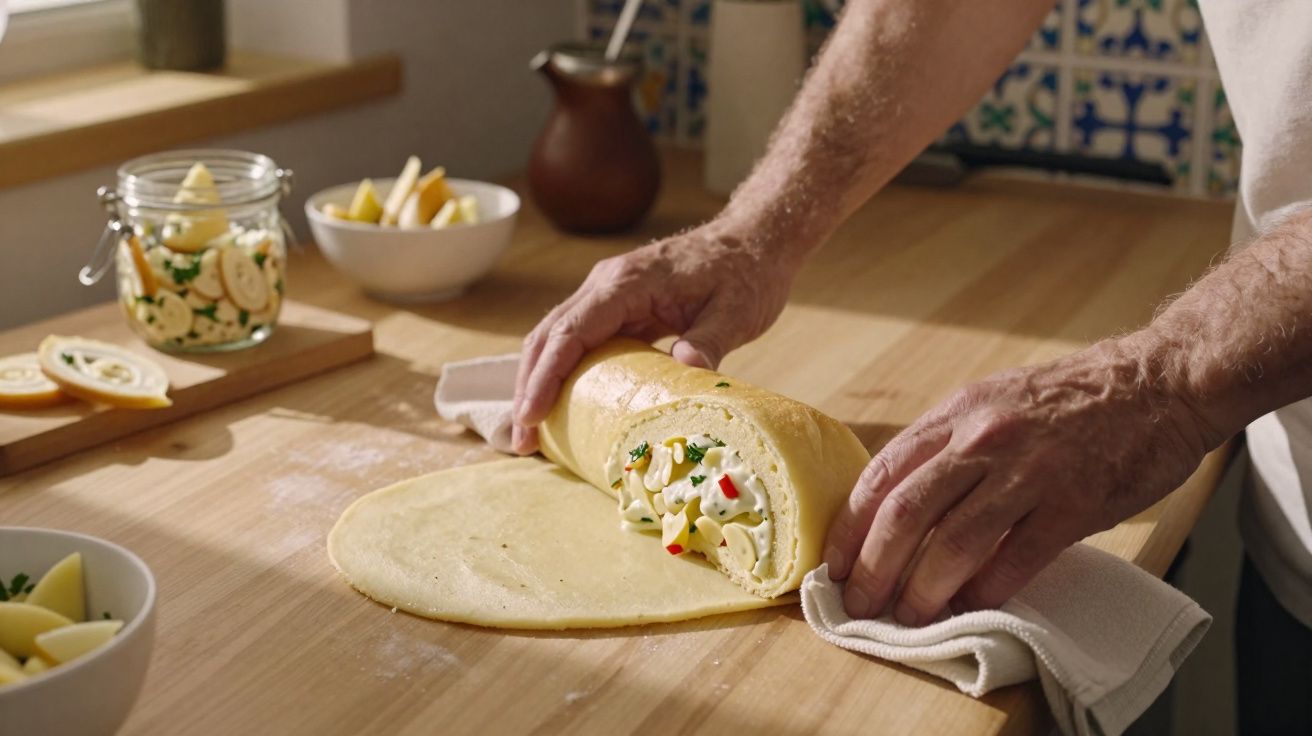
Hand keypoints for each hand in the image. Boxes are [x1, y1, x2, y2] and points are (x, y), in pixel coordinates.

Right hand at [511, 221, 797, 453]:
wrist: (754, 239)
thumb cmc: (748, 272)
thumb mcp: (738, 311)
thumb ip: (710, 340)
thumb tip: (687, 369)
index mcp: (629, 282)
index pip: (571, 330)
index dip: (546, 375)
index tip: (531, 416)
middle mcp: (607, 283)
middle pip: (548, 334)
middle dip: (528, 387)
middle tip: (521, 440)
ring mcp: (608, 293)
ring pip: (555, 337)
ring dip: (537, 381)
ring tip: (530, 432)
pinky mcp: (618, 306)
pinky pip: (578, 339)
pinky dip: (561, 372)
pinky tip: (561, 405)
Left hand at [823, 337, 1214, 624]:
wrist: (1159, 382)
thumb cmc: (1070, 399)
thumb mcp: (992, 402)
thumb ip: (947, 446)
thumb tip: (899, 504)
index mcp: (956, 414)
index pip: (881, 475)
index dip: (850, 528)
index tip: (834, 566)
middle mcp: (983, 439)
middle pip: (905, 513)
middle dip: (874, 569)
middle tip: (861, 606)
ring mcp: (1029, 471)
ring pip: (953, 541)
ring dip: (922, 589)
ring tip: (909, 618)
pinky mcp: (1074, 503)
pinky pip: (1017, 558)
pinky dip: (987, 590)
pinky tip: (971, 609)